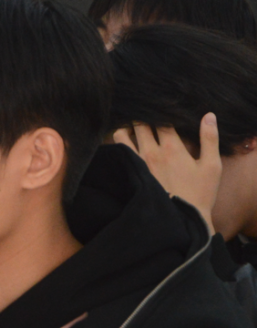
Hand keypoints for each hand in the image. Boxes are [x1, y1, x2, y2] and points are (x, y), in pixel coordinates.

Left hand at [114, 116, 220, 233]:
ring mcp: (137, 163)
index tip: (161, 108)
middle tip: (144, 115)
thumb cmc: (200, 193)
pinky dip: (116, 144)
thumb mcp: (211, 165)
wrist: (181, 219)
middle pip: (140, 124)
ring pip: (122, 136)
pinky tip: (120, 143)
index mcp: (172, 148)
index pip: (161, 119)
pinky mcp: (130, 173)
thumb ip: (209, 139)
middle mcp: (151, 152)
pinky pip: (117, 153)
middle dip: (142, 117)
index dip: (161, 110)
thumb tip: (209, 115)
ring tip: (131, 128)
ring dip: (126, 128)